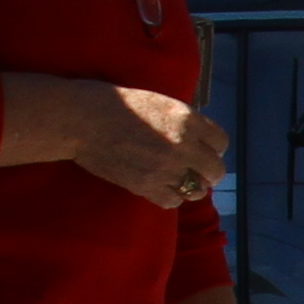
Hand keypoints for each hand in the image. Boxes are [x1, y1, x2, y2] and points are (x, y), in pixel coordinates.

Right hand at [6, 74, 227, 209]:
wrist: (82, 120)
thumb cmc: (116, 103)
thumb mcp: (159, 101)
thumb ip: (183, 120)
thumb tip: (199, 138)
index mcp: (187, 120)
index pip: (221, 142)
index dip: (214, 147)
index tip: (204, 149)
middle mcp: (182, 146)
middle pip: (215, 170)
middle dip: (208, 170)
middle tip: (197, 170)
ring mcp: (166, 169)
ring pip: (197, 190)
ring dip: (191, 186)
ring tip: (179, 179)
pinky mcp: (146, 186)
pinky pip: (173, 201)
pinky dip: (170, 196)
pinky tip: (162, 186)